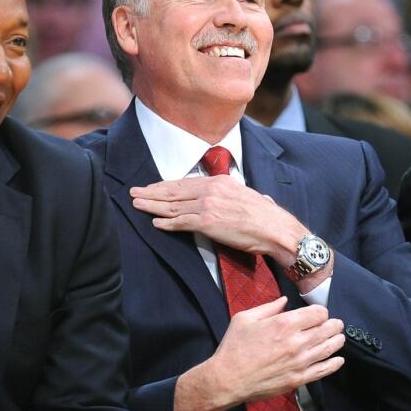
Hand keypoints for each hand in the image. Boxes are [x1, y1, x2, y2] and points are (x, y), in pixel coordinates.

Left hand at [131, 177, 305, 266]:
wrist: (276, 229)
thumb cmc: (265, 216)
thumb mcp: (245, 195)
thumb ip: (230, 193)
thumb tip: (229, 196)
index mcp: (219, 181)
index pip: (185, 182)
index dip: (165, 185)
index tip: (152, 187)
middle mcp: (211, 190)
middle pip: (174, 191)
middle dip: (152, 193)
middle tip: (134, 193)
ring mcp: (208, 206)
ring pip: (173, 206)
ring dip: (152, 206)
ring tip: (137, 205)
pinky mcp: (208, 223)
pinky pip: (181, 223)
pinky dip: (166, 224)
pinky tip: (155, 223)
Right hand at [174, 297, 345, 410]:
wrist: (227, 379)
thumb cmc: (233, 347)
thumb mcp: (245, 319)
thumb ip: (268, 307)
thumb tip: (284, 301)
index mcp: (284, 324)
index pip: (318, 313)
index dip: (320, 312)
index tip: (317, 314)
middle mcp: (296, 342)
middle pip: (328, 329)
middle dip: (334, 324)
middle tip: (334, 324)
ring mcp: (300, 362)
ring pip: (330, 348)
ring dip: (337, 340)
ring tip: (338, 338)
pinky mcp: (299, 379)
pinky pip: (324, 370)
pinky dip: (334, 363)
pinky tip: (338, 359)